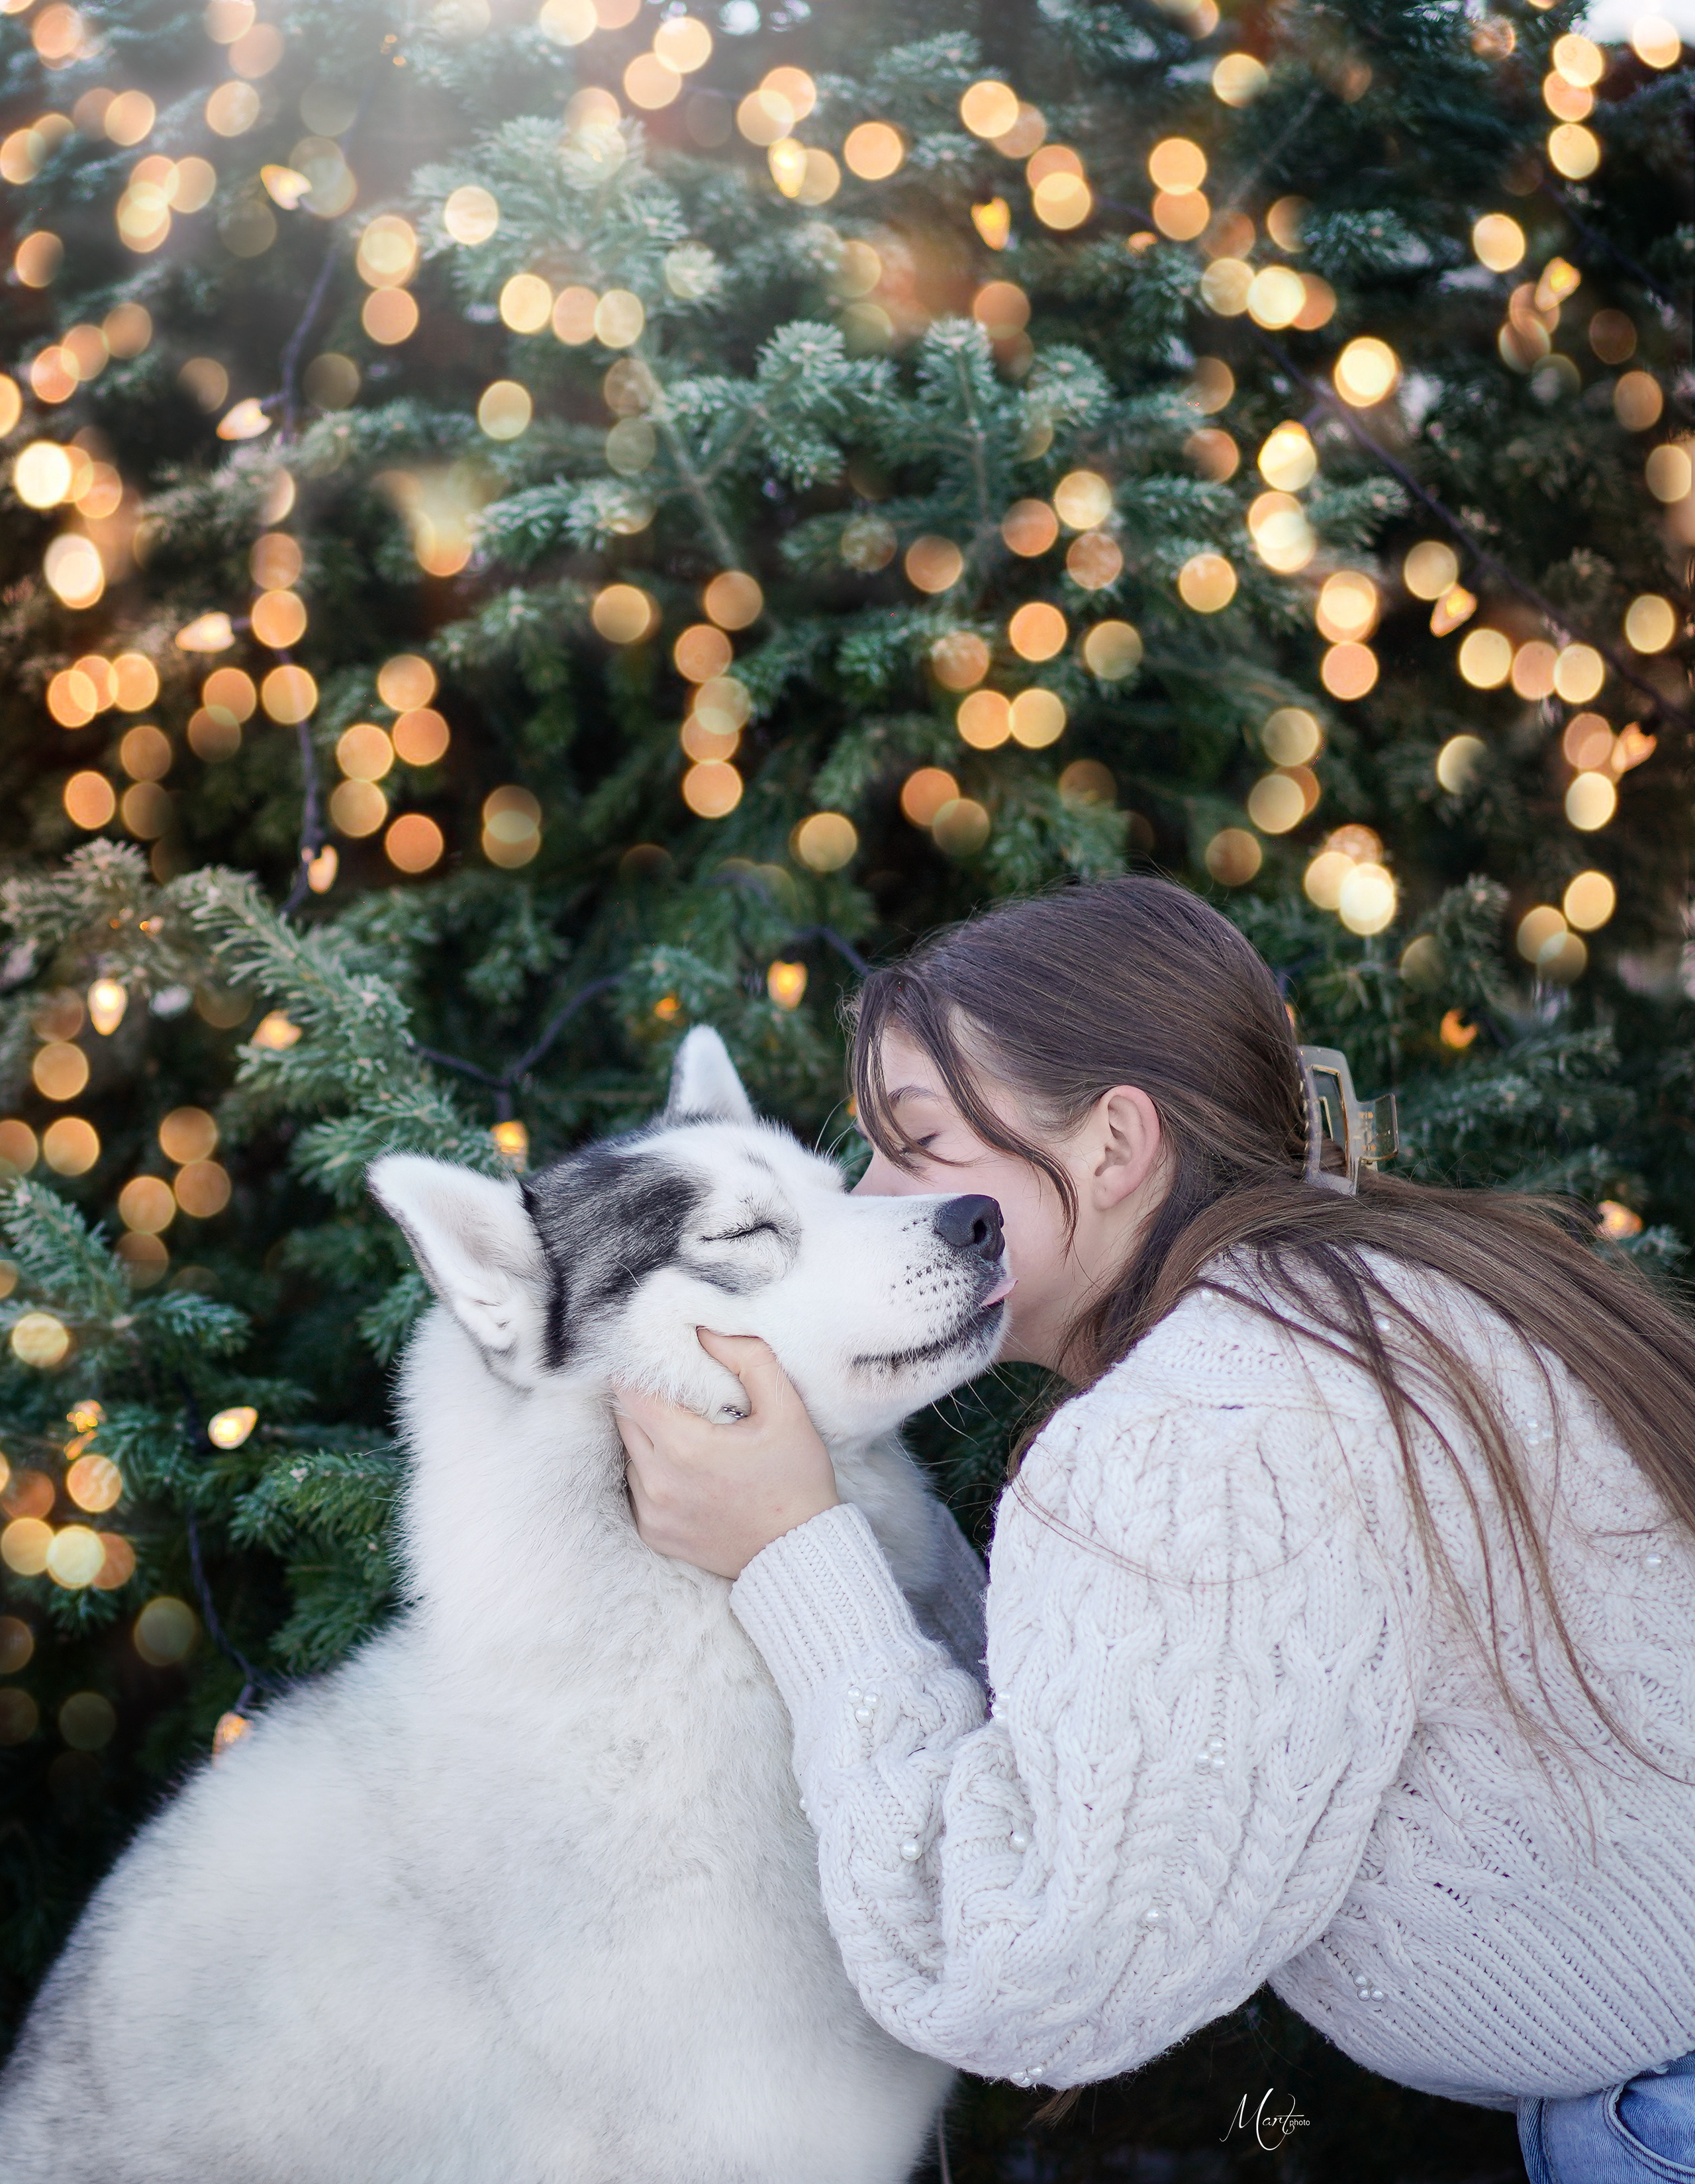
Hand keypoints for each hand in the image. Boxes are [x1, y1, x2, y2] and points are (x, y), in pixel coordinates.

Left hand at [614, 1330, 839, 1579]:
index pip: (632, 1392)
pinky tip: (687, 1471)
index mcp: (685, 1447)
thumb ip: (749, 1360)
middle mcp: (658, 1482)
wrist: (799, 1553)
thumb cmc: (796, 1480)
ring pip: (630, 1454)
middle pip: (625, 1420)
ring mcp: (652, 1512)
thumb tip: (707, 1331)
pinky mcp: (653, 1534)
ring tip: (686, 1432)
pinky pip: (637, 1488)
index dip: (642, 1370)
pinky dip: (653, 1473)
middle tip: (676, 1393)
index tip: (658, 1361)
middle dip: (645, 1400)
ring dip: (649, 1438)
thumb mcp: (788, 1410)